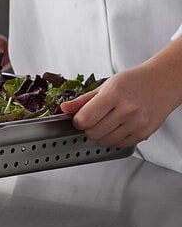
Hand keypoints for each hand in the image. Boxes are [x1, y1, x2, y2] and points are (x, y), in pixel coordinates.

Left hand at [60, 63, 179, 148]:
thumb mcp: (106, 85)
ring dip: (99, 135)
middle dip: (87, 129)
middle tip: (90, 120)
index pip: (86, 118)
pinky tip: (114, 128)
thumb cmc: (134, 81)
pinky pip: (119, 144)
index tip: (78, 118)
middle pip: (93, 132)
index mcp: (113, 95)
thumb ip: (83, 99)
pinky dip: (112, 140)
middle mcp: (126, 110)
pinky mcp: (143, 133)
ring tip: (103, 123)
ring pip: (105, 141)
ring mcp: (136, 123)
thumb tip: (64, 108)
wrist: (162, 83)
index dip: (77, 121)